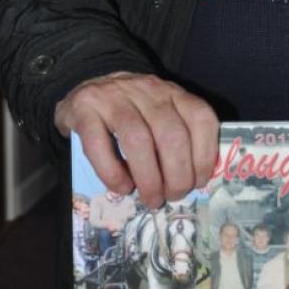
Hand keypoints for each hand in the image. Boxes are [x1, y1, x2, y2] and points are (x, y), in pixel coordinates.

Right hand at [54, 72, 218, 208]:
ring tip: (151, 198)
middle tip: (172, 196)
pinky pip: (98, 144)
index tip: (199, 181)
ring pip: (137, 140)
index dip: (205, 155)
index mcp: (172, 92)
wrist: (86, 91)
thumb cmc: (131, 111)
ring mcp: (113, 97)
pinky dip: (112, 172)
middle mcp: (147, 91)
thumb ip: (178, 136)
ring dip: (149, 178)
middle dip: (177, 175)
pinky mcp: (84, 110)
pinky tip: (122, 187)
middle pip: (171, 134)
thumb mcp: (160, 114)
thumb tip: (193, 180)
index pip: (200, 118)